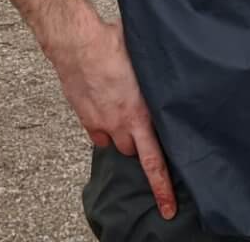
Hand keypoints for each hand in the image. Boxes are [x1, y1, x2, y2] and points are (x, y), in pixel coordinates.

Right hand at [47, 15, 176, 219]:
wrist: (77, 42)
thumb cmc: (113, 43)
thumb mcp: (146, 60)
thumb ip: (157, 77)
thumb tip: (172, 72)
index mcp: (140, 114)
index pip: (153, 162)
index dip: (162, 188)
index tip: (168, 208)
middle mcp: (120, 124)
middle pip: (134, 151)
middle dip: (140, 144)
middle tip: (144, 125)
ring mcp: (100, 123)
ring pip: (116, 144)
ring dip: (122, 135)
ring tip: (125, 114)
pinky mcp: (84, 117)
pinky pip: (98, 134)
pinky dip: (104, 128)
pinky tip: (108, 108)